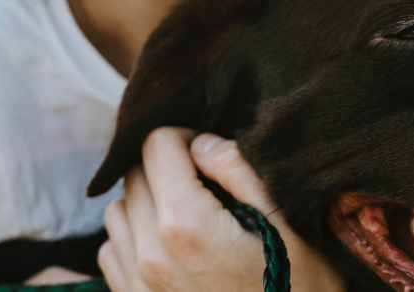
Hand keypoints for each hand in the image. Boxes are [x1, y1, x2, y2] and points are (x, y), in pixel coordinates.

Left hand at [98, 127, 345, 291]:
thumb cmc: (301, 286)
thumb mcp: (288, 223)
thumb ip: (239, 171)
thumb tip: (201, 143)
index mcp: (186, 225)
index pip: (156, 145)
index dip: (185, 137)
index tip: (209, 153)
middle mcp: (150, 255)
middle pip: (134, 175)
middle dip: (165, 167)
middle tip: (206, 183)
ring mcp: (138, 285)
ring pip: (117, 211)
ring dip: (146, 202)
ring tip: (188, 215)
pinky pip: (112, 252)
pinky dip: (133, 238)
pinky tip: (171, 247)